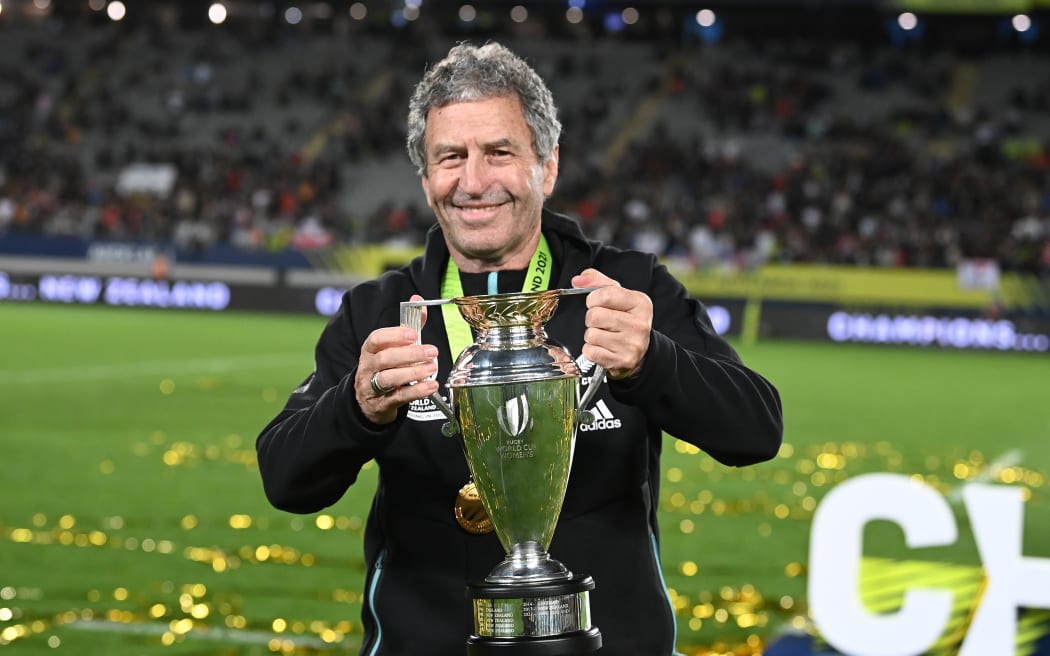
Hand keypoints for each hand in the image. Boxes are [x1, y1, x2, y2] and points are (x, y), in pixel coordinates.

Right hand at [356, 295, 439, 423]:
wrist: (368, 402)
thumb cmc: (384, 369)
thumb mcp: (392, 348)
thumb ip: (408, 326)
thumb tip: (417, 300)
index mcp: (370, 350)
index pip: (376, 339)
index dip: (394, 335)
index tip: (413, 334)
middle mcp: (368, 367)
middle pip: (385, 359)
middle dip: (409, 354)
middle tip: (431, 352)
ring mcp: (372, 387)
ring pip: (389, 379)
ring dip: (413, 373)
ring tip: (432, 368)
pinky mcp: (382, 404)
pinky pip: (398, 397)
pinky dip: (416, 392)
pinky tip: (431, 386)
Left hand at [572, 269, 651, 379]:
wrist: (640, 351)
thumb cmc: (626, 319)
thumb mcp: (618, 296)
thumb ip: (597, 282)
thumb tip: (578, 279)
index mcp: (640, 303)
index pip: (605, 295)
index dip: (593, 298)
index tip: (596, 302)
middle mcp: (639, 324)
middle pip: (594, 316)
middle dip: (592, 318)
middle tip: (601, 322)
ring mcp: (632, 344)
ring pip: (591, 334)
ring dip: (592, 335)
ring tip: (604, 335)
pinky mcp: (622, 360)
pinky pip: (590, 351)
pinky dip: (591, 350)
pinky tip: (603, 347)